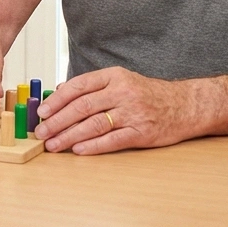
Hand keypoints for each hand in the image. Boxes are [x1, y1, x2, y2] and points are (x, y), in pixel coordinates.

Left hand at [33, 66, 197, 154]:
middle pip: (82, 107)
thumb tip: (60, 92)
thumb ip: (93, 86)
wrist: (186, 105)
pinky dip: (93, 146)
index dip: (57, 100)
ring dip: (70, 136)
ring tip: (54, 144)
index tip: (42, 111)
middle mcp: (122, 92)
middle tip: (41, 132)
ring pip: (94, 124)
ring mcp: (133, 112)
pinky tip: (78, 150)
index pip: (79, 86)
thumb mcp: (122, 81)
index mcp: (114, 77)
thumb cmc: (149, 94)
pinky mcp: (141, 132)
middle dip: (58, 121)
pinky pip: (113, 140)